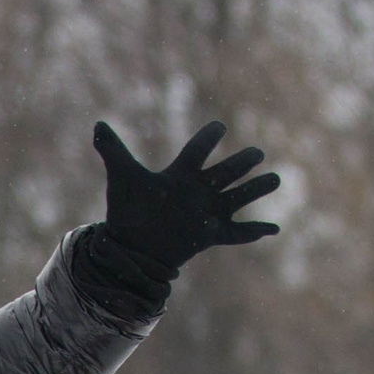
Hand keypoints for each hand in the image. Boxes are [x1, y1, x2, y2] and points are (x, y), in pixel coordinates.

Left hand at [93, 120, 279, 273]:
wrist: (129, 248)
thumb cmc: (127, 212)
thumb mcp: (122, 180)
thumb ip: (114, 151)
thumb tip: (97, 124)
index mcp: (180, 174)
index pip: (197, 150)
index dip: (207, 138)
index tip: (218, 128)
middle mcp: (198, 190)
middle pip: (226, 171)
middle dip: (243, 162)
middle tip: (257, 153)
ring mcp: (206, 212)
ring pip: (238, 197)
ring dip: (256, 189)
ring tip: (275, 178)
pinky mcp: (209, 235)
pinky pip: (237, 233)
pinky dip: (255, 232)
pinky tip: (274, 229)